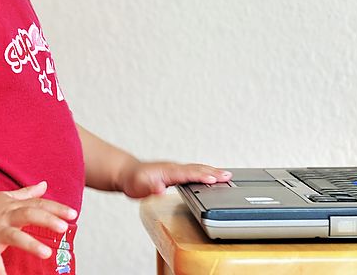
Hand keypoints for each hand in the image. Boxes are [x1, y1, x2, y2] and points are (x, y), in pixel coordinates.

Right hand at [0, 181, 76, 274]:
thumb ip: (27, 193)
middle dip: (47, 220)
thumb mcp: (7, 196)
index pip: (39, 204)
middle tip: (64, 227)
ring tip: (47, 253)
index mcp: (15, 205)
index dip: (57, 208)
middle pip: (30, 215)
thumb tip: (45, 184)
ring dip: (31, 244)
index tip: (73, 214)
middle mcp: (7, 216)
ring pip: (15, 236)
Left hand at [117, 161, 231, 197]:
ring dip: (212, 171)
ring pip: (197, 169)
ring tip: (226, 175)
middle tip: (229, 176)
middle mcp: (174, 168)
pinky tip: (211, 175)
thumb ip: (149, 188)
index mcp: (168, 171)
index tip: (216, 179)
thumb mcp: (137, 187)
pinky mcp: (176, 172)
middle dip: (214, 172)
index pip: (189, 174)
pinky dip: (205, 172)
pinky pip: (194, 171)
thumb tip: (159, 189)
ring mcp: (176, 169)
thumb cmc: (133, 181)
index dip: (202, 177)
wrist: (128, 173)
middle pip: (197, 169)